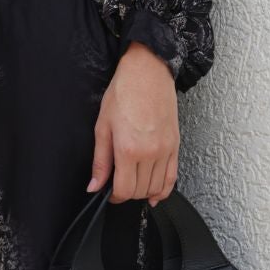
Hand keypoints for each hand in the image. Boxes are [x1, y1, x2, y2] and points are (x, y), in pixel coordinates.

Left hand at [88, 41, 178, 204]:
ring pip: (156, 187)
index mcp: (129, 149)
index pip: (124, 190)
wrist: (147, 73)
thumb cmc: (123, 94)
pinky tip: (154, 194)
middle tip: (118, 186)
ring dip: (143, 192)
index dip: (114, 196)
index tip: (109, 193)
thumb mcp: (102, 127)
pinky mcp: (175, 145)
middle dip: (127, 194)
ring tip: (133, 185)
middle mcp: (150, 153)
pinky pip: (172, 177)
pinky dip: (163, 190)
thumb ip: (100, 161)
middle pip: (140, 191)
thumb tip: (94, 185)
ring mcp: (166, 150)